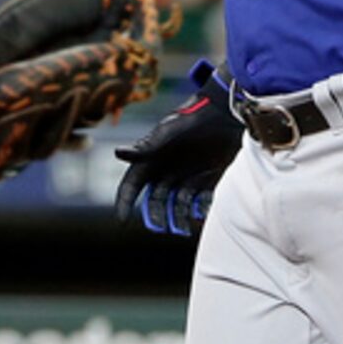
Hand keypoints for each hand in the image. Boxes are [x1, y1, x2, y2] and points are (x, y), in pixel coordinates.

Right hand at [115, 59, 245, 234]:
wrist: (225, 113)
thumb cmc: (191, 119)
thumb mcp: (167, 133)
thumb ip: (145, 147)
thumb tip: (117, 153)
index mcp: (150, 160)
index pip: (131, 185)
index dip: (124, 203)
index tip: (121, 221)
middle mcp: (166, 170)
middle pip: (153, 200)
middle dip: (155, 215)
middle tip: (160, 229)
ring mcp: (186, 176)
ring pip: (175, 204)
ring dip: (175, 218)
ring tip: (180, 230)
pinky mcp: (206, 179)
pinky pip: (198, 201)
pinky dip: (197, 211)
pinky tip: (198, 216)